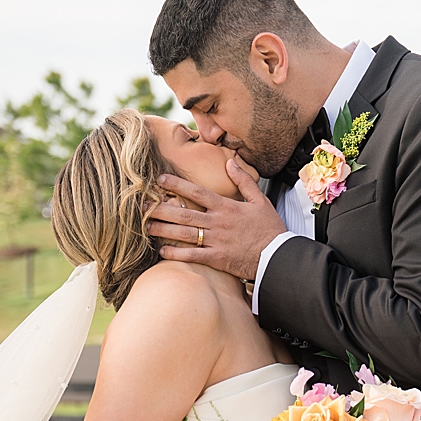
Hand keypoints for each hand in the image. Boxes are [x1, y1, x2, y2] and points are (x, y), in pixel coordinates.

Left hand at [146, 160, 287, 279]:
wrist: (278, 256)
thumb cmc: (270, 229)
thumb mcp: (260, 201)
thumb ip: (243, 181)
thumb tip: (231, 162)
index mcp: (227, 207)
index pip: (197, 193)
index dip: (177, 185)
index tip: (160, 179)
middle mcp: (218, 222)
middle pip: (184, 213)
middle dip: (160, 209)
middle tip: (142, 206)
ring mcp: (216, 241)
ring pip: (184, 233)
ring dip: (163, 230)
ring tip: (146, 227)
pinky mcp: (217, 259)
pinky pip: (192, 255)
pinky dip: (176, 254)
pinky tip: (162, 252)